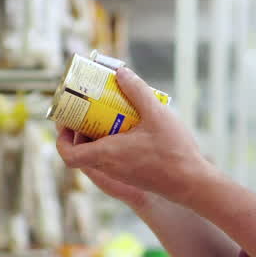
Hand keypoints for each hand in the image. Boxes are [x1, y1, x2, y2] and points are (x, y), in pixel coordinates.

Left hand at [55, 67, 215, 208]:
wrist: (193, 184)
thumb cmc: (174, 151)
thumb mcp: (156, 114)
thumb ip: (137, 90)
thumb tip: (120, 72)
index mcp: (107, 154)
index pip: (69, 155)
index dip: (62, 139)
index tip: (67, 122)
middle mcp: (110, 167)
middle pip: (82, 150)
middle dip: (81, 128)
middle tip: (89, 107)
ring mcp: (121, 173)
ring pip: (98, 154)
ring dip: (99, 134)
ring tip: (112, 111)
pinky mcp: (133, 175)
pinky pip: (113, 158)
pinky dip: (113, 142)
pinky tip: (132, 126)